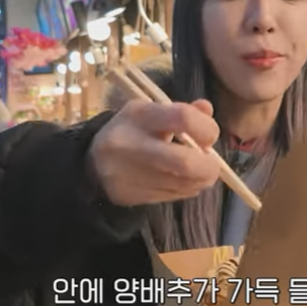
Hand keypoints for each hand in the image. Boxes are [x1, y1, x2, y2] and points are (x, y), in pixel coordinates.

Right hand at [89, 99, 220, 205]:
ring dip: (200, 180)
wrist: (93, 163)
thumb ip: (183, 111)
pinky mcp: (131, 195)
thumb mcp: (152, 112)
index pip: (183, 118)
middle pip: (184, 162)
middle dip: (208, 167)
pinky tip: (181, 181)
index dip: (207, 129)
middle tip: (212, 166)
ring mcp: (129, 173)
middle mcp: (132, 144)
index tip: (210, 137)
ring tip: (199, 173)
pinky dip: (186, 189)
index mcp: (140, 115)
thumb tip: (207, 109)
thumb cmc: (132, 131)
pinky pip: (172, 196)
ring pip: (181, 184)